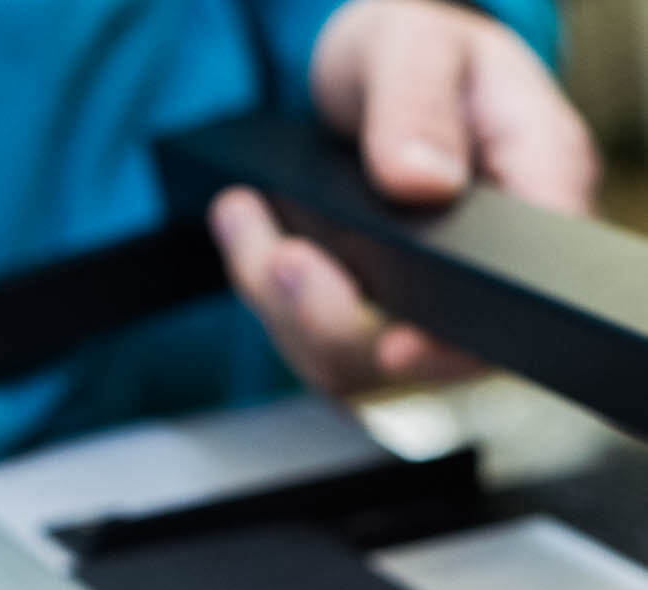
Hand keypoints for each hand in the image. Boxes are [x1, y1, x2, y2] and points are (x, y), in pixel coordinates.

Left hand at [208, 0, 599, 393]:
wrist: (378, 78)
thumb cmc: (414, 53)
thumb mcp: (412, 43)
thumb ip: (419, 103)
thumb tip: (423, 183)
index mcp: (538, 183)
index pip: (525, 288)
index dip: (461, 338)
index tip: (396, 347)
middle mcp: (495, 265)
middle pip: (427, 352)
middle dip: (337, 316)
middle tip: (283, 259)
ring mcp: (435, 305)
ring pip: (353, 357)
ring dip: (282, 301)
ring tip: (242, 215)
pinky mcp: (376, 324)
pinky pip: (314, 346)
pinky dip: (268, 296)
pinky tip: (246, 231)